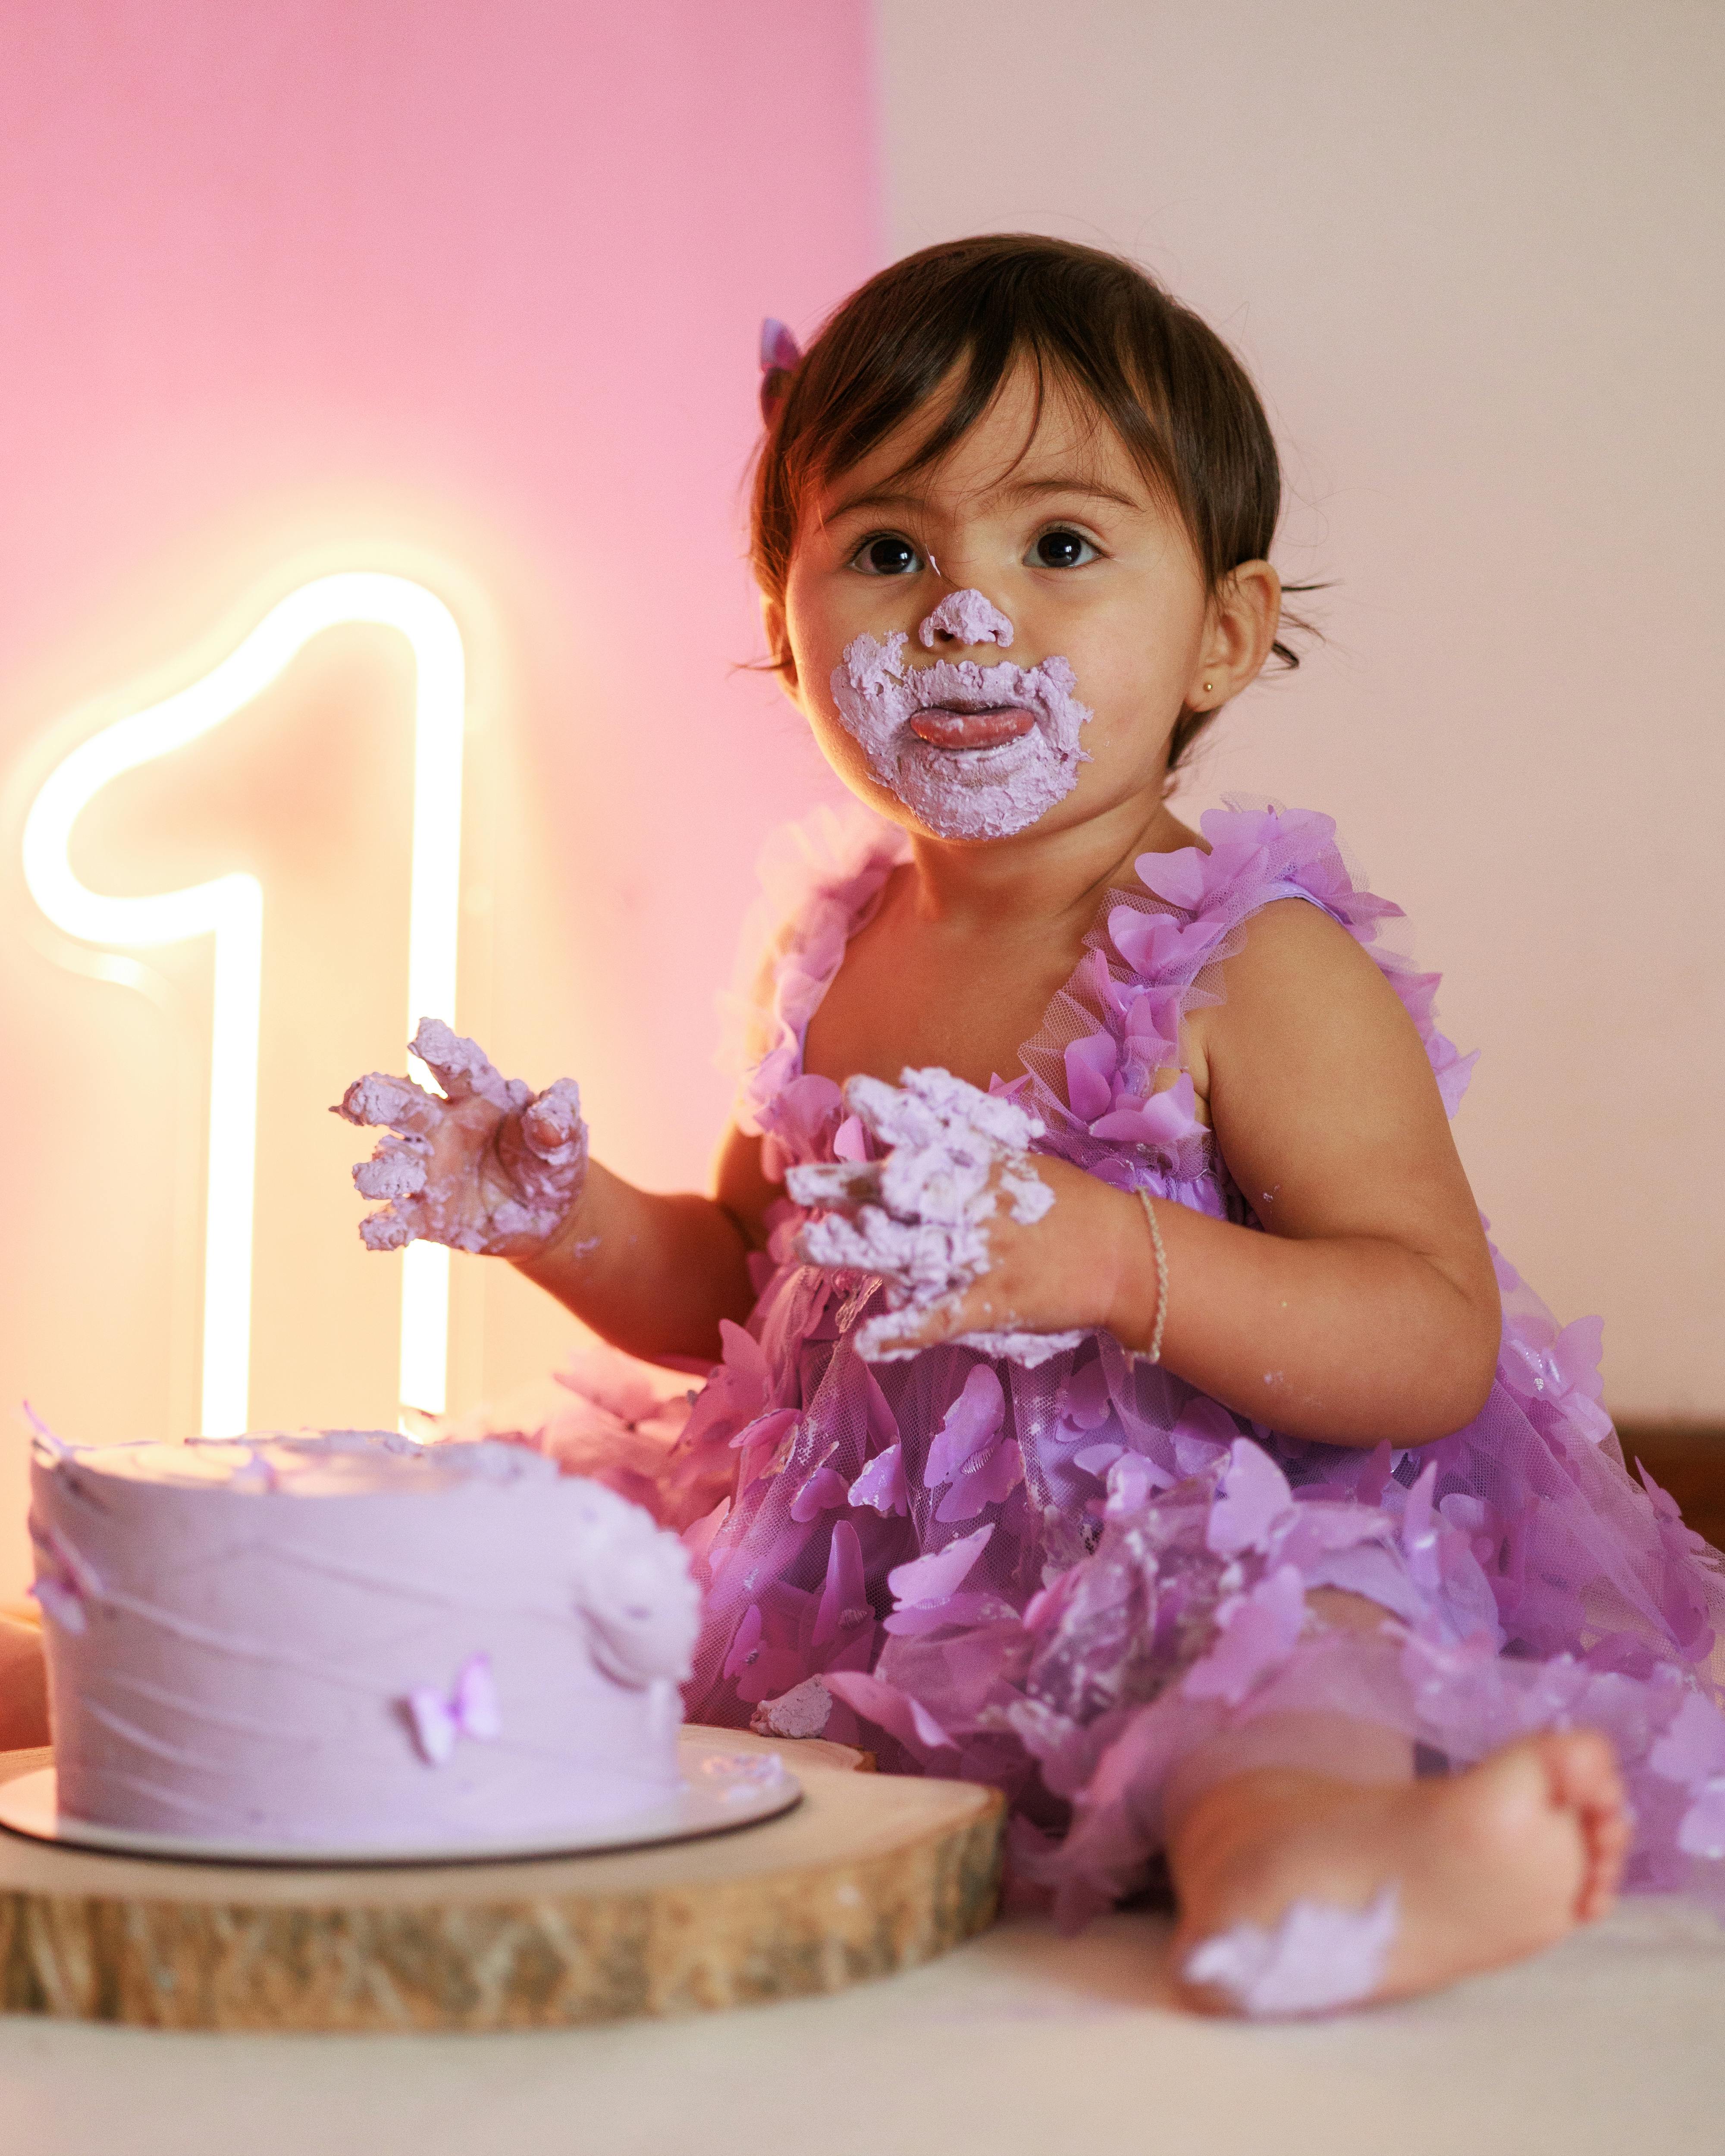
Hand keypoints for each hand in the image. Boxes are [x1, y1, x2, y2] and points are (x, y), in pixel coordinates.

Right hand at [334, 1019, 588, 1259]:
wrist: (548, 1214)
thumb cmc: (549, 1161)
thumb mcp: (564, 1140)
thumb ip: (557, 1121)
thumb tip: (547, 1120)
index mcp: (475, 1096)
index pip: (454, 1067)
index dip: (440, 1050)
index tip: (425, 1034)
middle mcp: (440, 1129)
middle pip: (403, 1106)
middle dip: (380, 1098)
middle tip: (361, 1096)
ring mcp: (427, 1172)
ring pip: (391, 1164)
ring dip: (379, 1170)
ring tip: (373, 1177)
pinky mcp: (426, 1216)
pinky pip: (398, 1220)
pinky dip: (382, 1227)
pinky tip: (374, 1234)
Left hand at [786, 1067, 1142, 1362]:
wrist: (1126, 1259)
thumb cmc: (1069, 1204)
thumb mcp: (1019, 1155)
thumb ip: (967, 1130)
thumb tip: (915, 1091)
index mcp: (985, 1165)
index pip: (931, 1130)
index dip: (890, 1109)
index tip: (850, 1090)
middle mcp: (975, 1205)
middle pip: (899, 1192)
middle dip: (844, 1186)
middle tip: (795, 1181)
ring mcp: (981, 1255)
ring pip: (904, 1252)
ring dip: (850, 1251)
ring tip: (800, 1249)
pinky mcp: (992, 1303)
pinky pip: (940, 1319)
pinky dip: (904, 1331)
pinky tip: (867, 1342)